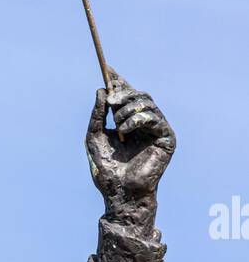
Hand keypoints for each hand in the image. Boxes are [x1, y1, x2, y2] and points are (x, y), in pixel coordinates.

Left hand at [85, 70, 175, 233]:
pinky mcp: (167, 138)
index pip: (127, 96)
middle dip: (123, 93)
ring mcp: (157, 129)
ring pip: (147, 103)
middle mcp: (144, 123)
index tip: (109, 69)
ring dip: (128, 110)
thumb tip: (101, 90)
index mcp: (128, 122)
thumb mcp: (95, 137)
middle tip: (111, 100)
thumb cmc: (107, 169)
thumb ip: (98, 115)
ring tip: (117, 125)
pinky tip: (125, 131)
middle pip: (139, 94)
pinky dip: (137, 119)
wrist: (119, 192)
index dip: (120, 81)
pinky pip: (155, 117)